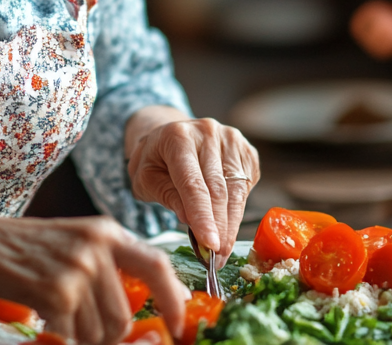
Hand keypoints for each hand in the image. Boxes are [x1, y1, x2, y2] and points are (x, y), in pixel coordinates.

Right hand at [0, 215, 189, 344]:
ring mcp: (78, 270)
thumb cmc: (23, 248)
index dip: (173, 299)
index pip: (157, 266)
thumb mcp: (74, 242)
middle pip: (125, 314)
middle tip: (84, 329)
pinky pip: (74, 337)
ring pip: (101, 331)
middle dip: (109, 334)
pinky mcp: (57, 293)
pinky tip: (45, 322)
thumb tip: (145, 303)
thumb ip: (109, 265)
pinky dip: (62, 339)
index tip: (178, 324)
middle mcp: (97, 247)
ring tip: (60, 319)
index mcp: (107, 231)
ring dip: (84, 338)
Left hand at [126, 109, 261, 256]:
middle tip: (216, 259)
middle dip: (219, 228)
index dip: (202, 217)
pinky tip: (226, 223)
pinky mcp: (246, 151)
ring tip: (223, 251)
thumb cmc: (154, 160)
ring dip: (231, 225)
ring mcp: (231, 139)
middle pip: (218, 190)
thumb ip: (166, 195)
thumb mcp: (145, 179)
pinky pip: (246, 187)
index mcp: (178, 137)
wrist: (169, 134)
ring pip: (236, 192)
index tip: (210, 245)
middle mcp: (208, 133)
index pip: (192, 184)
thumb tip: (190, 220)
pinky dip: (237, 210)